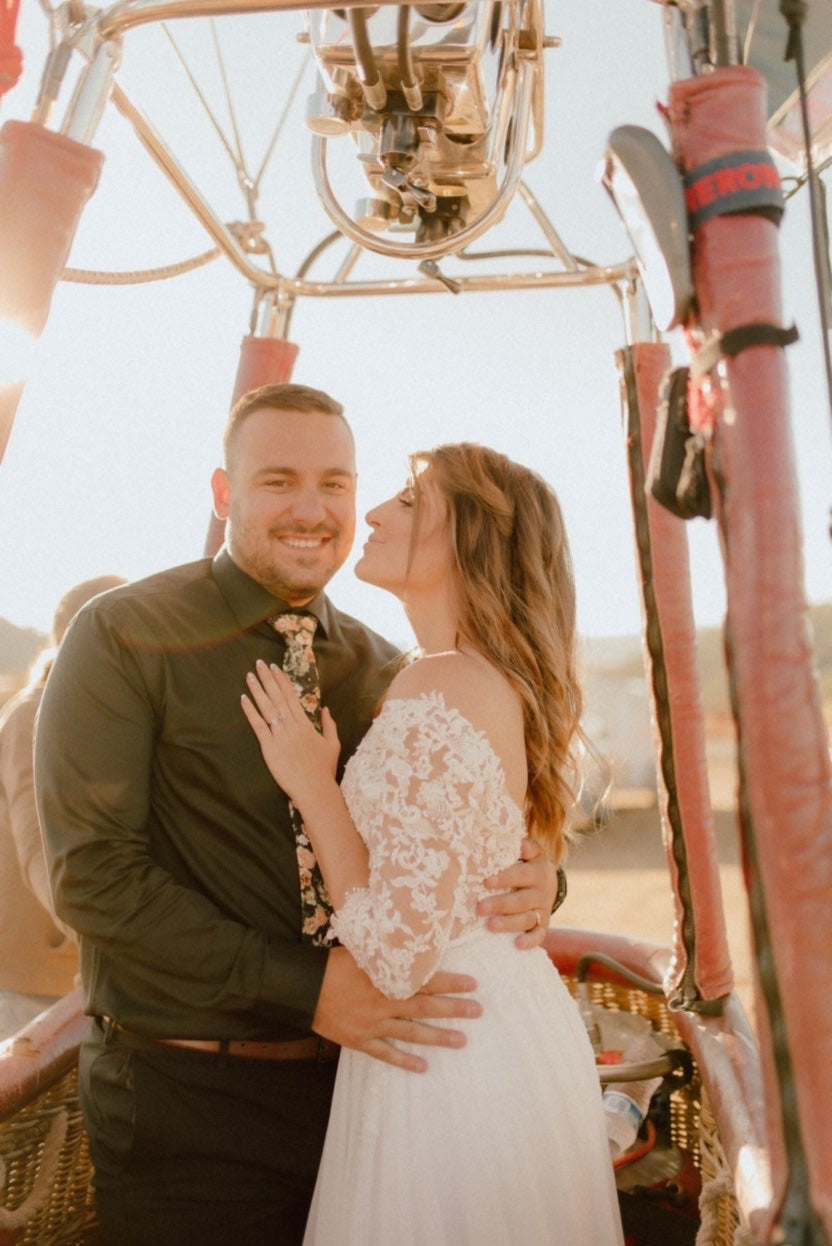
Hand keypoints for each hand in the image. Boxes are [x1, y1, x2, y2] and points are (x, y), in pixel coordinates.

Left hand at [241, 660, 340, 801]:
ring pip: (267, 708)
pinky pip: (258, 726)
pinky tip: (243, 699)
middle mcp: (292, 726)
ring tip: (249, 675)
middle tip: (259, 663)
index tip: (275, 668)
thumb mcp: (333, 744)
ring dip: (258, 690)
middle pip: (278, 697)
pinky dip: (250, 712)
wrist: (315, 789)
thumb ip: (330, 725)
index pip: (292, 697)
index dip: (282, 681)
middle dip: (268, 679)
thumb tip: (326, 709)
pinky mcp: (269, 748)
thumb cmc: (324, 770)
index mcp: (306, 724)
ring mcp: (280, 736)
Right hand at [312, 948, 481, 1072]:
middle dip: (453, 1009)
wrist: (301, 987)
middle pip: (425, 1007)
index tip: (473, 984)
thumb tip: (410, 941)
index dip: (450, 982)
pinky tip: (423, 1067)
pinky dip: (404, 1061)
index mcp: (385, 978)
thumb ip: (385, 953)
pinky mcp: (360, 1040)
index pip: (425, 980)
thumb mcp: (361, 951)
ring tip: (461, 1041)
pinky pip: (386, 1053)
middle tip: (477, 1011)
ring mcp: (373, 1024)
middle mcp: (383, 1002)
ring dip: (437, 1037)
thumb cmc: (331, 964)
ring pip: (411, 1032)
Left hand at [477, 837, 559, 949]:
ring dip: (509, 923)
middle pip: (521, 900)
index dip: (504, 879)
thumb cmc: (528, 864)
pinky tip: (517, 944)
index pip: (521, 875)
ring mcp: (543, 910)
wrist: (549, 881)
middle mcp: (541, 892)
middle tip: (480, 908)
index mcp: (537, 871)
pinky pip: (539, 935)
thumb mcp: (531, 852)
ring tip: (490, 926)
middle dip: (500, 904)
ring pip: (527, 919)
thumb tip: (521, 844)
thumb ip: (526, 847)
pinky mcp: (543, 925)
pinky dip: (530, 941)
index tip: (486, 882)